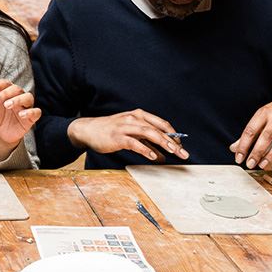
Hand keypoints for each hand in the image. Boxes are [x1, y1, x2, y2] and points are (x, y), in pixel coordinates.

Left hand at [0, 80, 40, 149]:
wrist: (0, 133)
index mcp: (7, 91)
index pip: (5, 83)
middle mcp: (18, 96)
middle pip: (16, 89)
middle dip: (6, 93)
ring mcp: (26, 106)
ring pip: (28, 97)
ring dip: (18, 99)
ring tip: (7, 105)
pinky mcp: (31, 117)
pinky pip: (36, 112)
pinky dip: (30, 112)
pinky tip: (21, 115)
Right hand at [67, 109, 188, 160]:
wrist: (88, 130)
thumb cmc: (110, 131)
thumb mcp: (131, 133)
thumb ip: (147, 142)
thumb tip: (163, 155)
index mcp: (139, 115)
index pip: (162, 123)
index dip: (174, 134)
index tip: (181, 145)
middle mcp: (134, 118)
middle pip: (158, 129)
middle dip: (172, 141)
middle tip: (183, 153)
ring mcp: (125, 127)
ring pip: (148, 133)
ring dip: (163, 143)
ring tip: (173, 152)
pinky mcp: (118, 137)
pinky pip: (134, 143)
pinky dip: (145, 149)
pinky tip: (152, 156)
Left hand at [230, 97, 271, 169]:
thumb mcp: (261, 118)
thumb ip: (249, 134)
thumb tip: (234, 148)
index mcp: (264, 113)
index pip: (251, 130)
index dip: (243, 146)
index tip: (239, 158)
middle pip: (266, 137)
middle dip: (257, 152)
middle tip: (250, 164)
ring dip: (271, 156)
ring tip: (262, 164)